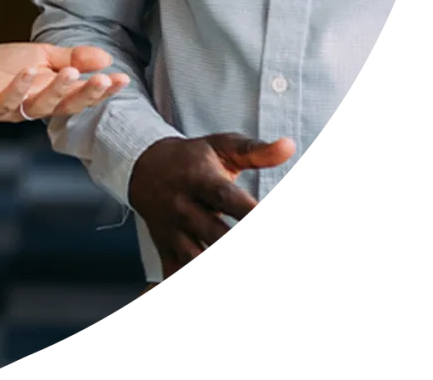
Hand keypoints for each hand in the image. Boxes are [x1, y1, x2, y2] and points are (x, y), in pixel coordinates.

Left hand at [0, 42, 129, 125]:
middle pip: (66, 105)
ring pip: (40, 105)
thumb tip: (107, 58)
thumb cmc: (3, 70)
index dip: (102, 90)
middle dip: (86, 94)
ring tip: (70, 72)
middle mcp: (36, 105)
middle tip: (103, 79)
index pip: (81, 95)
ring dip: (56, 90)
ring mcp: (13, 107)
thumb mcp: (41, 57)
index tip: (122, 79)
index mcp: (51, 94)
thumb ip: (72, 58)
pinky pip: (5, 101)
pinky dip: (18, 88)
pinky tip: (29, 72)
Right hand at [129, 133, 295, 279]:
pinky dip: (181, 280)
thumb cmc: (190, 159)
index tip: (261, 214)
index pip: (225, 196)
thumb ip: (256, 151)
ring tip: (234, 269)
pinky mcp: (164, 248)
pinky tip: (195, 286)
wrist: (144, 166)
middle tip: (247, 242)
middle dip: (232, 244)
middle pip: (213, 234)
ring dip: (209, 263)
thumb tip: (288, 146)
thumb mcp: (221, 147)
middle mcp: (184, 206)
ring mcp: (173, 230)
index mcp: (200, 180)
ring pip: (193, 259)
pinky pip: (172, 273)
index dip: (248, 211)